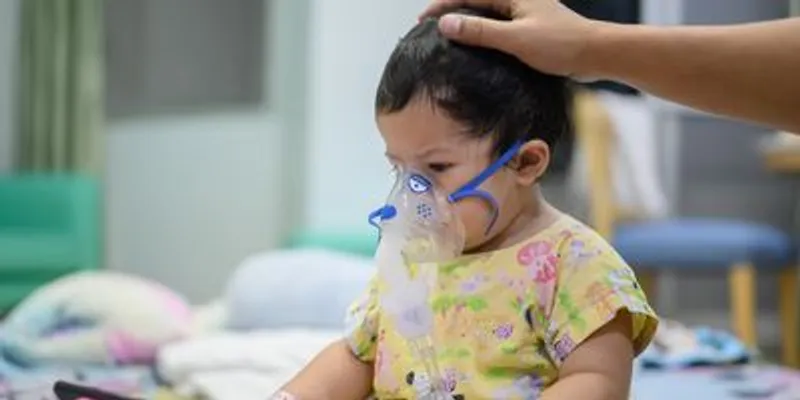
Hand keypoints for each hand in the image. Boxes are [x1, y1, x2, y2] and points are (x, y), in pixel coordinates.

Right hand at [419, 0, 600, 77]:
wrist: (597, 54)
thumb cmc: (561, 44)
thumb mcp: (515, 39)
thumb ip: (480, 32)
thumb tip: (445, 24)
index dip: (442, 6)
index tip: (421, 20)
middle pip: (475, 2)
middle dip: (450, 12)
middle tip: (427, 28)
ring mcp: (525, 12)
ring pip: (486, 14)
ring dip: (465, 24)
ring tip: (445, 39)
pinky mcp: (531, 27)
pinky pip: (498, 26)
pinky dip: (481, 34)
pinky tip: (474, 48)